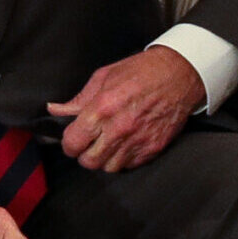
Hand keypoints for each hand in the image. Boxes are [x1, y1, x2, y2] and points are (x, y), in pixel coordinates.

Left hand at [46, 46, 202, 172]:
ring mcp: (137, 140)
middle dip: (85, 154)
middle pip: (89, 161)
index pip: (73, 143)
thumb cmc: (143, 71)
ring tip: (110, 144)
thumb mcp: (105, 76)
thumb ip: (79, 99)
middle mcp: (119, 128)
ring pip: (109, 167)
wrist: (180, 74)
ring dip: (106, 158)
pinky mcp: (153, 147)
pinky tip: (127, 143)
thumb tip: (56, 110)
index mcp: (102, 108)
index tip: (74, 139)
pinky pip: (130, 165)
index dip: (70, 143)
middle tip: (91, 143)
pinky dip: (125, 158)